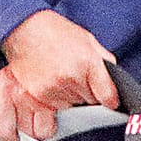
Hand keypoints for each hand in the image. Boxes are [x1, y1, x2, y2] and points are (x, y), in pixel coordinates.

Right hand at [0, 10, 117, 140]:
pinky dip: (53, 105)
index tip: (110, 102)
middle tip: (79, 85)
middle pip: (88, 104)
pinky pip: (52, 111)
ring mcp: (51, 89)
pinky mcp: (35, 96)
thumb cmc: (58, 33)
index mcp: (87, 63)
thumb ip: (104, 62)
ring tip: (62, 86)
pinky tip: (51, 91)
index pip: (107, 96)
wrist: (26, 29)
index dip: (110, 100)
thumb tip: (114, 82)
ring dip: (69, 103)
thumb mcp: (89, 42)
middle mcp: (70, 79)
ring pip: (70, 110)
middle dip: (87, 98)